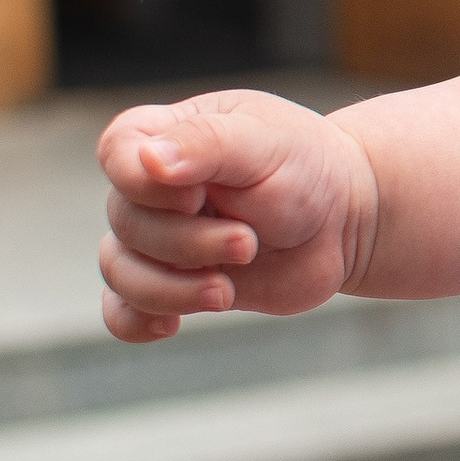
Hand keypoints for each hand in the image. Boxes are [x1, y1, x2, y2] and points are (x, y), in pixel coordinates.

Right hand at [98, 93, 378, 344]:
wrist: (342, 219)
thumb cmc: (305, 167)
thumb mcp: (264, 141)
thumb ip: (207, 143)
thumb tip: (148, 160)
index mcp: (163, 134)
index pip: (117, 153)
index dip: (146, 183)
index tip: (199, 194)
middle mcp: (150, 188)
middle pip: (126, 221)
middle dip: (188, 241)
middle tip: (247, 242)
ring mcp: (158, 239)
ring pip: (120, 271)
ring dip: (172, 288)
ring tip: (226, 291)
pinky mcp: (171, 284)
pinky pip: (123, 311)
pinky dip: (136, 322)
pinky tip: (171, 326)